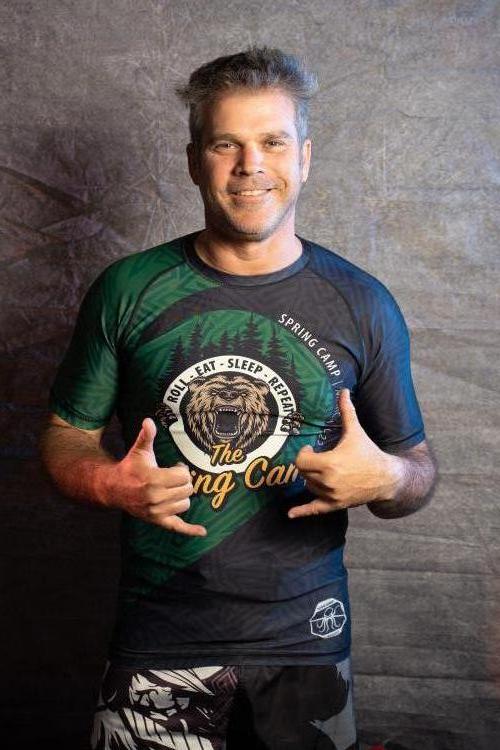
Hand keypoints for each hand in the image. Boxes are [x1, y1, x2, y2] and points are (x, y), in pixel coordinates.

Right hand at [101, 418, 206, 536]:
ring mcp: (157, 511)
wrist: (114, 489)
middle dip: (184, 481)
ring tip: (172, 489)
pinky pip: (177, 528)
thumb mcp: (139, 451)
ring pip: (185, 504)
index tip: (174, 466)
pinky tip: (203, 532)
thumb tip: (149, 420)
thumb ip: (146, 436)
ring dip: (182, 496)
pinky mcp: (157, 521)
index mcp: (154, 479)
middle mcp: (156, 497)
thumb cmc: (130, 468)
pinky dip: (190, 530)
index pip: (183, 476)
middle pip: (187, 490)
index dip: (181, 469)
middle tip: (174, 477)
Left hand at [288, 389, 401, 518]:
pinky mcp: (335, 505)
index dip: (303, 453)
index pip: (301, 460)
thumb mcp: (356, 432)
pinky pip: (314, 510)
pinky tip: (290, 514)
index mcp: (330, 463)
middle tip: (317, 458)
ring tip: (323, 470)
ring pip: (309, 486)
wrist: (386, 477)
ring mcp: (331, 495)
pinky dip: (301, 512)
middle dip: (308, 464)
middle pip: (303, 473)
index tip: (311, 448)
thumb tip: (343, 390)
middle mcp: (328, 482)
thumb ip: (346, 411)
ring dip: (311, 478)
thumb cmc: (369, 453)